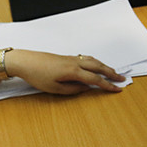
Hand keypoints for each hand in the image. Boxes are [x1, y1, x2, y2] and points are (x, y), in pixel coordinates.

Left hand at [5, 50, 124, 94]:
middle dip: (111, 73)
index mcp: (73, 72)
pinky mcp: (66, 57)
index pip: (95, 80)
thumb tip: (85, 88)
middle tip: (122, 79)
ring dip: (104, 66)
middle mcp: (74, 63)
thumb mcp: (54, 88)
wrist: (25, 61)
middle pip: (98, 67)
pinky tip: (95, 64)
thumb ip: (72, 90)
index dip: (108, 85)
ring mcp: (70, 58)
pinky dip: (95, 61)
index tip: (118, 89)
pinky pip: (85, 58)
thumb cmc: (37, 75)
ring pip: (92, 61)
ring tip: (112, 72)